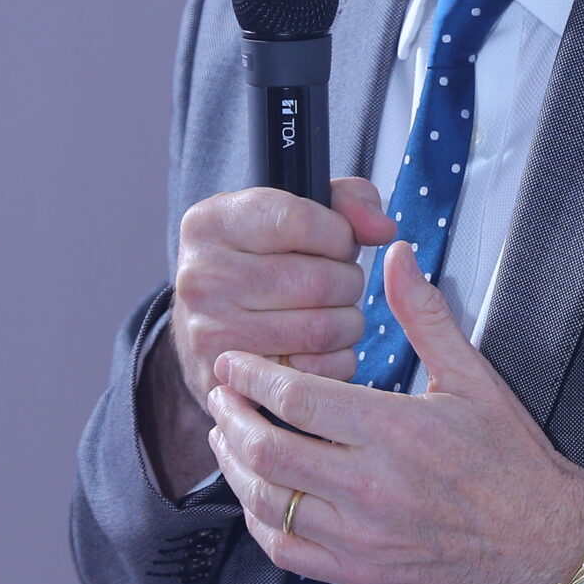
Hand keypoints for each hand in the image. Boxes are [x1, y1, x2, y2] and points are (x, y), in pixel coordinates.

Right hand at [138, 178, 394, 496]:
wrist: (206, 326)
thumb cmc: (260, 261)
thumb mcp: (290, 214)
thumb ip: (347, 202)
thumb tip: (382, 230)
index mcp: (211, 223)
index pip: (300, 220)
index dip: (339, 235)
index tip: (338, 244)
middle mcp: (201, 277)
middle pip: (319, 280)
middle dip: (348, 282)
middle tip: (338, 284)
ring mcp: (210, 333)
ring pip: (323, 329)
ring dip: (348, 323)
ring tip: (333, 313)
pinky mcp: (229, 381)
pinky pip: (315, 373)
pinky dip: (334, 361)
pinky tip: (319, 348)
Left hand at [206, 240, 583, 583]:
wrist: (544, 539)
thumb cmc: (510, 459)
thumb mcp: (472, 375)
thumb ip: (424, 314)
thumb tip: (396, 256)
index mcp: (395, 431)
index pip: (295, 399)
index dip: (251, 377)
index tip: (234, 363)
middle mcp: (370, 486)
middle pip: (267, 451)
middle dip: (231, 418)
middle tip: (220, 395)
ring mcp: (361, 536)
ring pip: (268, 502)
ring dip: (234, 467)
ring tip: (227, 437)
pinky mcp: (360, 572)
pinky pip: (286, 549)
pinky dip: (258, 519)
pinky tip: (256, 494)